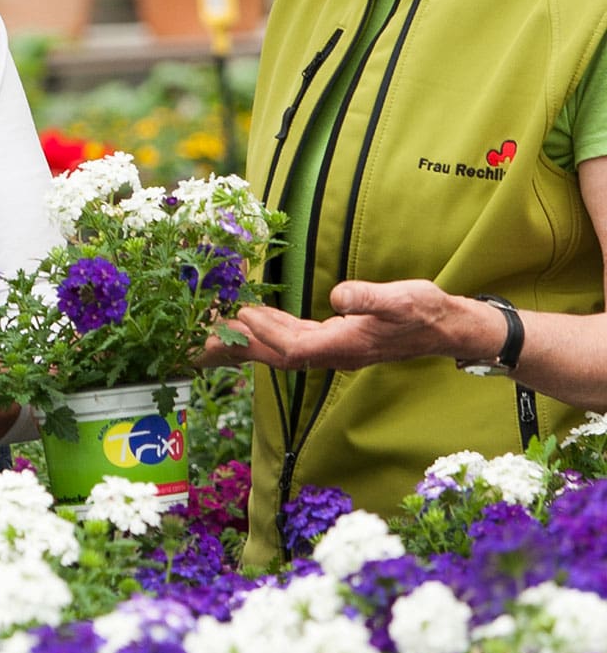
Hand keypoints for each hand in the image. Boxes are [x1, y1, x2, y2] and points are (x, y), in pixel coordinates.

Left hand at [222, 279, 500, 372]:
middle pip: (280, 356)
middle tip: (209, 334)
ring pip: (284, 351)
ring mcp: (335, 349)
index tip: (241, 316)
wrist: (444, 327)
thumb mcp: (402, 298)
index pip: (295, 348)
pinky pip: (295, 342)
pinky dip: (272, 331)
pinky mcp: (337, 341)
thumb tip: (338, 296)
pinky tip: (259, 319)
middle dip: (246, 345)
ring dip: (253, 339)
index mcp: (346, 345)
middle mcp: (335, 353)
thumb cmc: (424, 311)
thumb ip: (370, 298)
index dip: (267, 335)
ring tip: (222, 326)